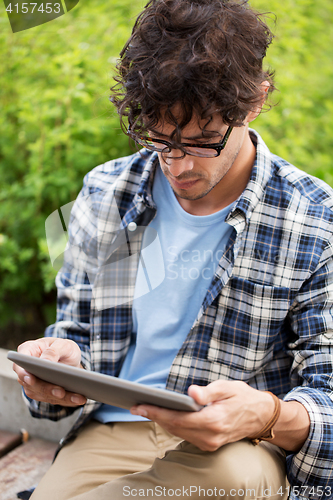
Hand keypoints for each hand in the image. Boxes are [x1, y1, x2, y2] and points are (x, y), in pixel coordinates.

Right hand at [13, 337, 86, 406]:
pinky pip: (53, 399)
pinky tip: (79, 399)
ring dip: (61, 397)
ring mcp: (33, 384)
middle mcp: (26, 370)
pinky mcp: (43, 393)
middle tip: (60, 392)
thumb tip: (44, 362)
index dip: (23, 372)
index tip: (30, 378)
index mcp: (27, 351)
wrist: (70, 358)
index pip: (19, 363)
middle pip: (31, 383)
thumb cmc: (63, 348)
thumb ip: (53, 351)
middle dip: (47, 388)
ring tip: (77, 397)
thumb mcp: (62, 344)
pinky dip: (67, 400)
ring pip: (43, 394)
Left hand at [130, 380, 274, 450]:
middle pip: (174, 427)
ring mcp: (210, 443)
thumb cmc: (243, 397)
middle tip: (135, 406)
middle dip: (154, 416)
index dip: (157, 412)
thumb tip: (191, 393)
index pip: (178, 418)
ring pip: (178, 432)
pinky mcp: (209, 444)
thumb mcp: (228, 388)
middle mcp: (210, 436)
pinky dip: (172, 425)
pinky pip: (185, 435)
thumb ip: (208, 392)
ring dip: (160, 421)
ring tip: (144, 409)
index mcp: (213, 421)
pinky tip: (162, 415)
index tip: (140, 405)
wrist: (261, 416)